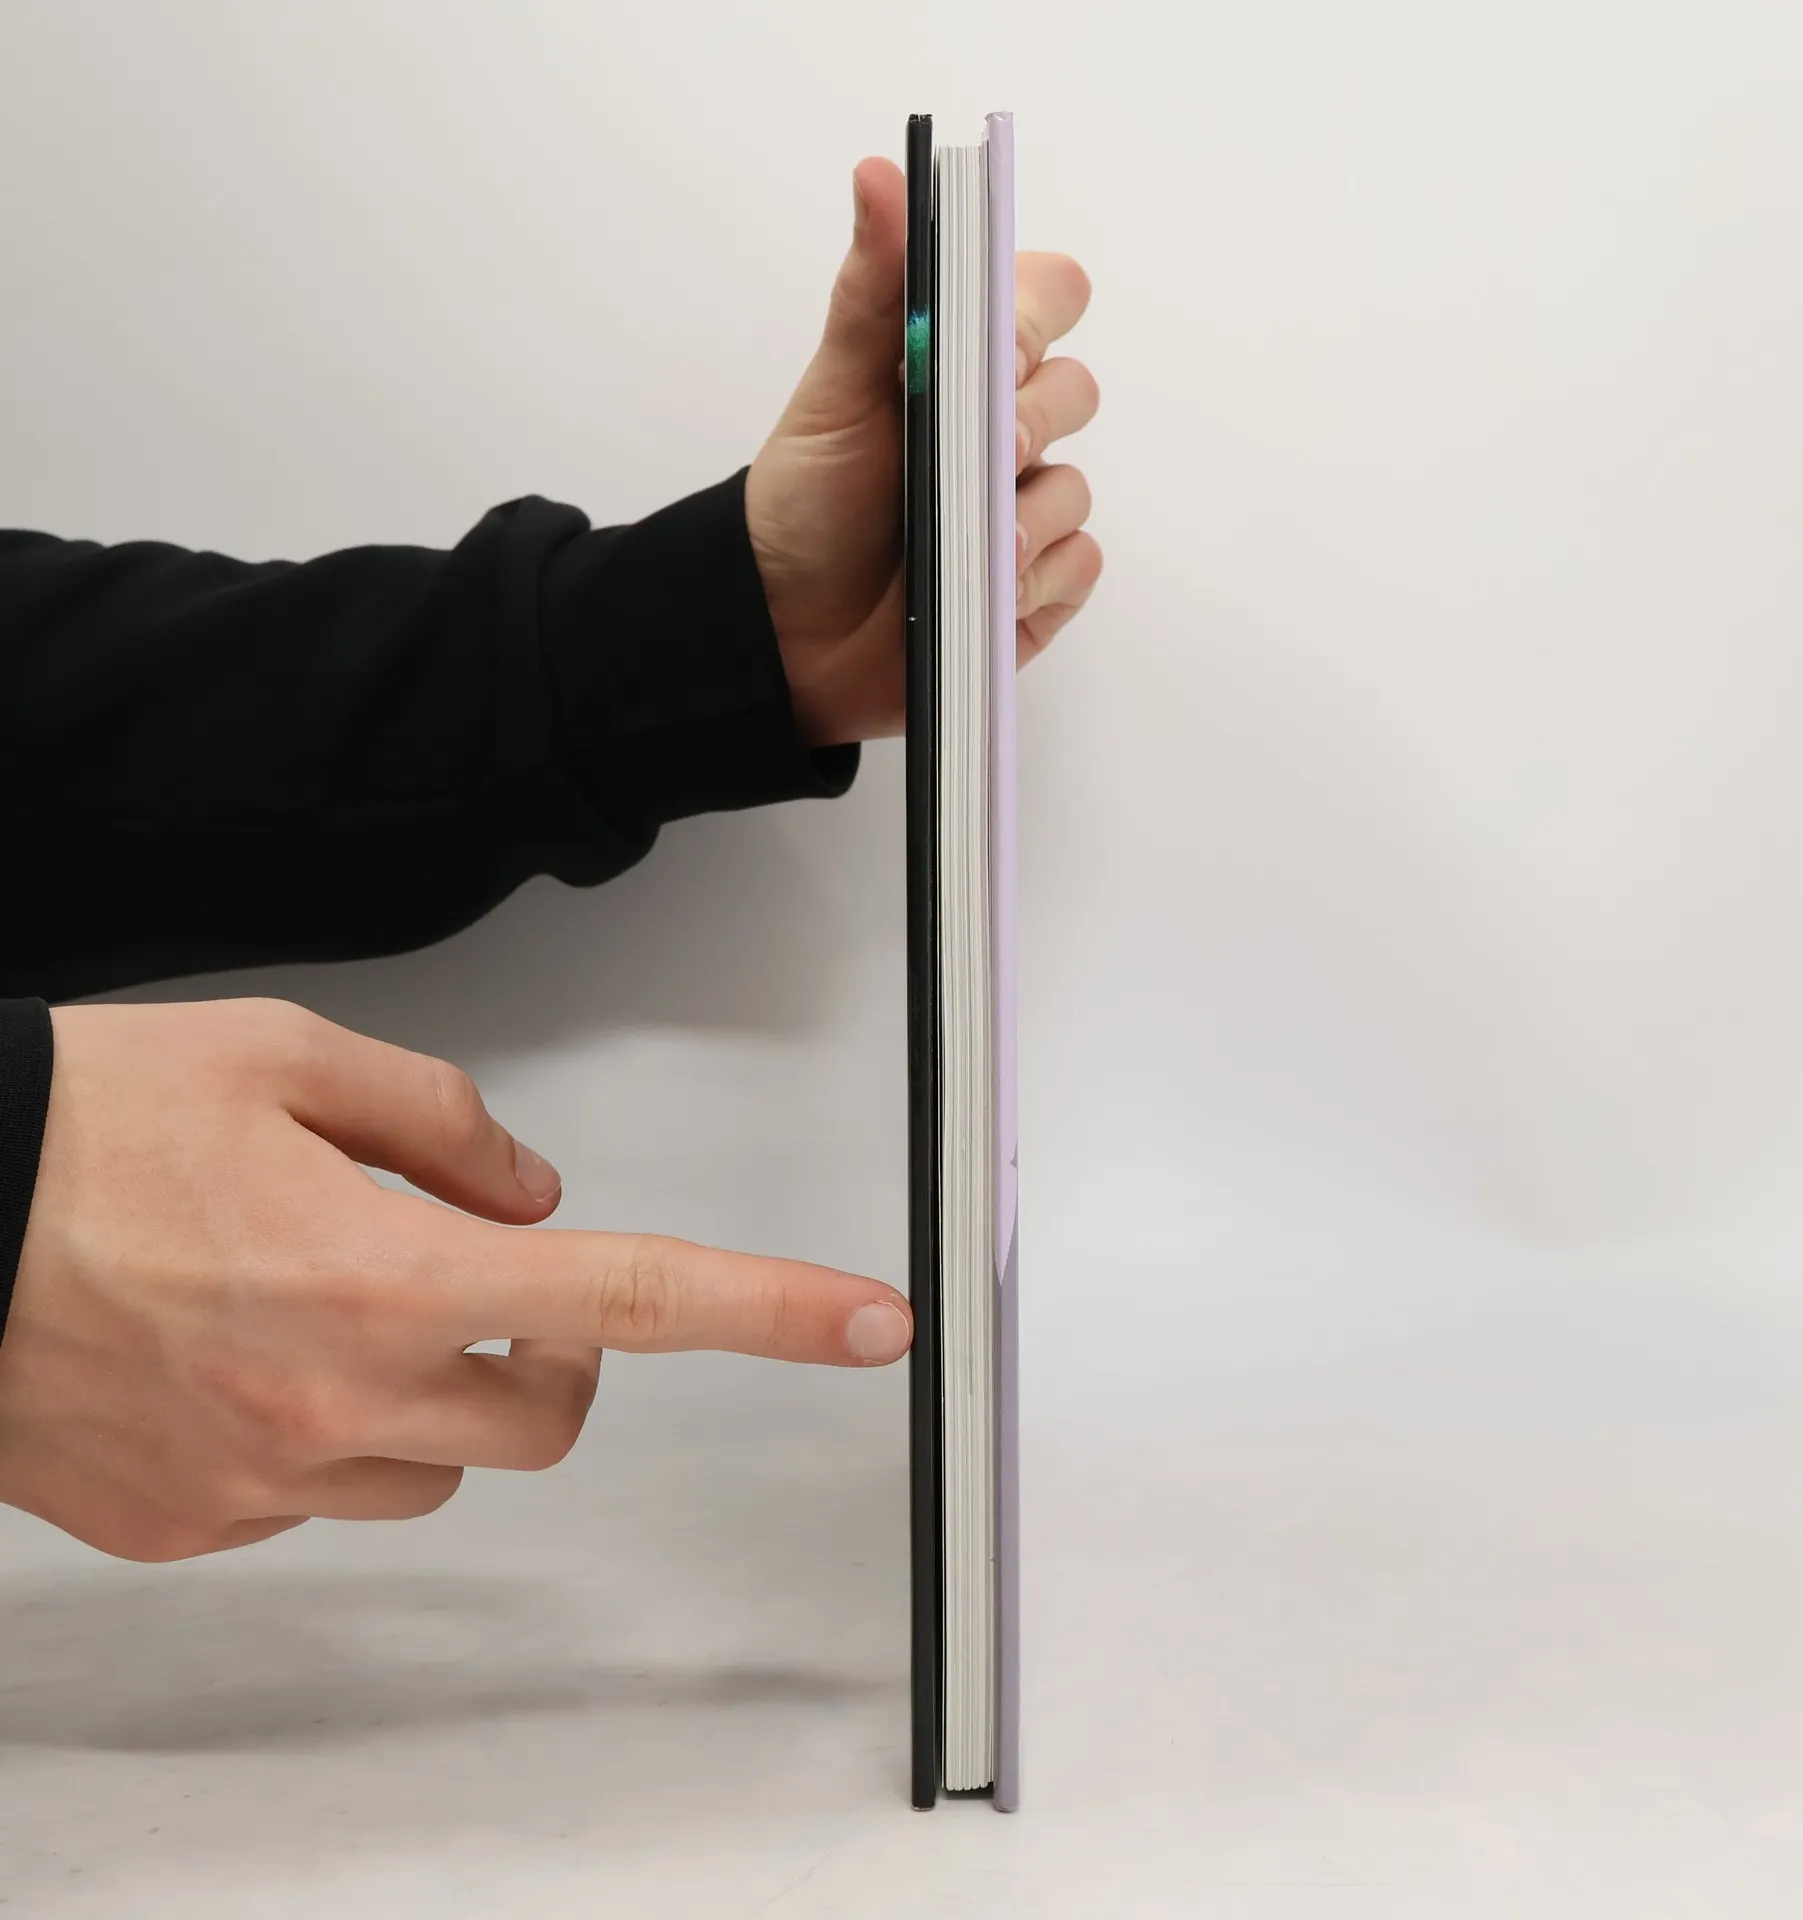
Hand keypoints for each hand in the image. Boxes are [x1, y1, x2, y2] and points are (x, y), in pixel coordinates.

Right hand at [0, 1000, 911, 1562]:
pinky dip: (326, 1430)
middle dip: (555, 1351)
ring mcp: (259, 1481)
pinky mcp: (188, 1526)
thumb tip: (532, 1195)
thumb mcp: (287, 1058)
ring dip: (436, 1391)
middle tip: (481, 1277)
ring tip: (326, 1302)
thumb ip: (444, 1122)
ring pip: (440, 1467)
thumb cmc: (77, 1125)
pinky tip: (242, 1353)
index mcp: (382, 1273)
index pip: (631, 1296)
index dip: (769, 1309)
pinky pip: (320, 1492)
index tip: (869, 1323)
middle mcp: (335, 1399)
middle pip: (551, 1413)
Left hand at [746, 156, 1102, 746]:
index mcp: (964, 365)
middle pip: (1077, 392)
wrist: (784, 630)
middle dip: (1028, 422)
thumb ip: (874, 288)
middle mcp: (1004, 431)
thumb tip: (881, 175)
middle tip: (981, 451)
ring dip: (1021, 517)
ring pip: (1076, 489)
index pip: (1051, 298)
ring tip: (960, 544)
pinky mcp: (1037, 586)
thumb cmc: (808, 504)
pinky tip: (982, 588)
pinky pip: (1078, 565)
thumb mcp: (835, 390)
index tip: (996, 346)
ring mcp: (1024, 510)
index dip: (1036, 316)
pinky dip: (1035, 578)